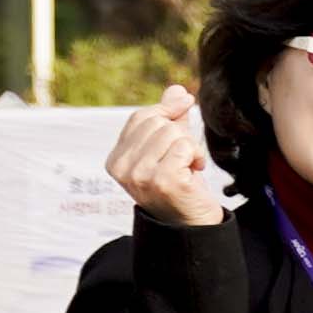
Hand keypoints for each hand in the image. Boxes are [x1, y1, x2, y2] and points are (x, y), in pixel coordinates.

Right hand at [104, 84, 223, 227]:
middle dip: (181, 135)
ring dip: (190, 148)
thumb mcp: (171, 148)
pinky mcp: (162, 181)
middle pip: (158, 123)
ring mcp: (140, 175)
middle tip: (184, 158)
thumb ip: (171, 120)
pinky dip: (196, 157)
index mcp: (116, 159)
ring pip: (173, 133)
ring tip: (188, 167)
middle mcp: (122, 168)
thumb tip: (177, 89)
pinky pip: (185, 147)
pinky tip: (194, 173)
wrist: (192, 223)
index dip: (167, 112)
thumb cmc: (181, 184)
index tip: (184, 116)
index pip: (141, 117)